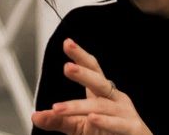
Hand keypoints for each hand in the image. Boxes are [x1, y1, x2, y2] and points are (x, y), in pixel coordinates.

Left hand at [32, 38, 151, 134]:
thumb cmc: (108, 134)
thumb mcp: (80, 126)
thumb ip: (59, 120)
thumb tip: (36, 115)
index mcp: (103, 94)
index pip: (93, 70)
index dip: (81, 56)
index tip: (67, 43)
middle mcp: (115, 99)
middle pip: (98, 82)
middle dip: (83, 73)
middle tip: (67, 67)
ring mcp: (125, 112)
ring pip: (101, 106)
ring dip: (79, 106)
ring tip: (58, 108)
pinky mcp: (131, 127)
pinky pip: (117, 123)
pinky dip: (105, 121)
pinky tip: (92, 118)